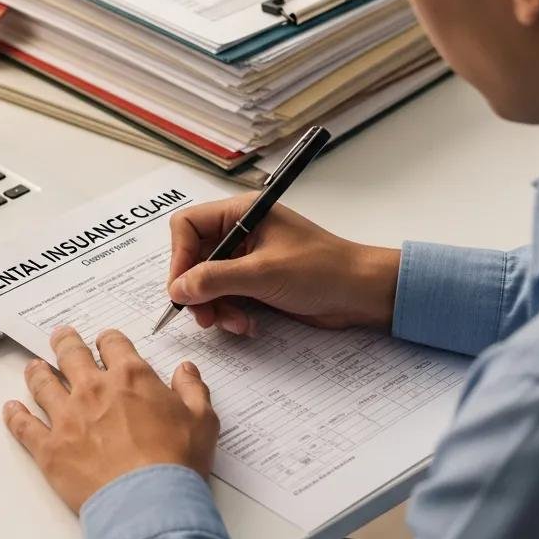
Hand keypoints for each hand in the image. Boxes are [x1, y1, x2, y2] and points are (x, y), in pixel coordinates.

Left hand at [2, 325, 218, 513]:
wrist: (148, 503)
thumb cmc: (177, 462)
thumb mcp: (202, 419)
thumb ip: (193, 389)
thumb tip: (186, 370)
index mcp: (131, 377)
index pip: (113, 344)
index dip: (108, 340)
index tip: (106, 342)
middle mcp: (94, 389)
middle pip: (71, 354)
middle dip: (65, 342)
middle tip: (61, 337)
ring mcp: (68, 418)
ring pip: (43, 384)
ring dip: (37, 372)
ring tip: (33, 366)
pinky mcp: (50, 449)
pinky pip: (25, 427)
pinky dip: (15, 416)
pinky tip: (11, 409)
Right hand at [167, 196, 399, 334]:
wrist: (360, 293)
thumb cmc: (321, 270)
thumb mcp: (263, 273)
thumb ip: (216, 279)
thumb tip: (177, 288)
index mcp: (242, 213)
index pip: (188, 226)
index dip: (179, 257)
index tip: (182, 289)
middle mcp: (240, 231)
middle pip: (194, 258)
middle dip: (197, 289)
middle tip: (204, 316)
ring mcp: (248, 258)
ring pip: (208, 282)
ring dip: (214, 306)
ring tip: (233, 323)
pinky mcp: (256, 282)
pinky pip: (226, 297)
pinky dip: (229, 313)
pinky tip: (246, 324)